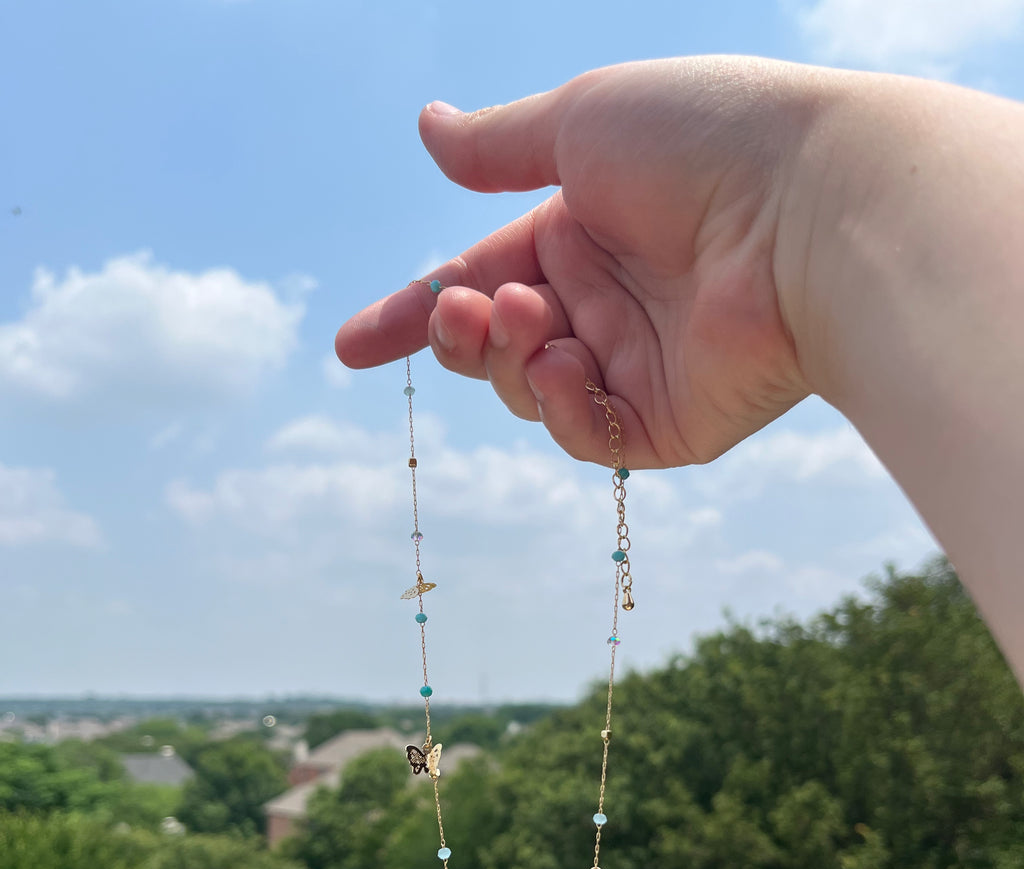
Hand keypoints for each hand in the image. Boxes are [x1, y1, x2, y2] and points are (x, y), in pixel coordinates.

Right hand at [335, 57, 831, 467]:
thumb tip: (427, 126)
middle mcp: (606, 302)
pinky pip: (588, 434)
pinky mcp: (672, 424)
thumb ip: (498, 144)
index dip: (413, 312)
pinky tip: (573, 364)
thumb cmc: (703, 145)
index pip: (478, 279)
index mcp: (581, 232)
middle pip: (495, 346)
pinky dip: (565, 406)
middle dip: (461, 334)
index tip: (353, 346)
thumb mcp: (581, 124)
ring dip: (511, 360)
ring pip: (531, 393)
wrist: (807, 209)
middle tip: (465, 313)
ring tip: (535, 319)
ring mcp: (638, 366)